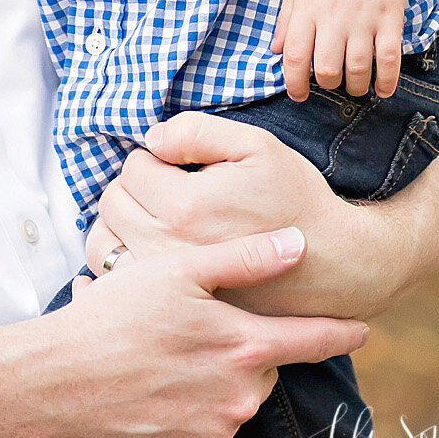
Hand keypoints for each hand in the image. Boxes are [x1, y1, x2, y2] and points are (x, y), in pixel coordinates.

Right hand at [40, 226, 366, 437]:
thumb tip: (298, 243)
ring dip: (209, 386)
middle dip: (237, 353)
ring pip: (230, 404)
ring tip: (160, 363)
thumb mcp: (179, 271)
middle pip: (260, 370)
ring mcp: (215, 436)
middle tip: (189, 334)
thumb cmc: (115, 317)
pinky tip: (153, 398)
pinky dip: (186, 420)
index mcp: (243, 347)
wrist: (58, 381)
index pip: (312, 340)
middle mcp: (239, 398)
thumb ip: (246, 258)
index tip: (363, 330)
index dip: (340, 332)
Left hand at [84, 112, 344, 316]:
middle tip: (165, 187)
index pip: (134, 167)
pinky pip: (116, 278)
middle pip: (112, 202)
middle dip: (133, 187)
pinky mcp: (170, 306)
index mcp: (186, 205)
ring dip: (120, 222)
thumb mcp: (258, 146)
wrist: (334, 266)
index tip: (177, 165)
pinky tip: (148, 248)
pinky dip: (121, 257)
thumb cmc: (296, 200)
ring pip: (104, 242)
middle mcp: (167, 247)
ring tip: (152, 216)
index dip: (154, 158)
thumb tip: (152, 139)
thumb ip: (197, 131)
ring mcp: (165, 283)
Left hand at [271, 0, 410, 100]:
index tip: (298, 94)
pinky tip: (383, 89)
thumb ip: (287, 15)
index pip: (294, 57)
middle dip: (326, 85)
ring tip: (354, 85)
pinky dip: (387, 81)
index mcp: (307, 7)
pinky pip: (389, 59)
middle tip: (330, 82)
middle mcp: (333, 16)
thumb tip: (275, 50)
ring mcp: (364, 17)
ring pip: (357, 70)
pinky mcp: (391, 16)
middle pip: (326, 70)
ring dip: (355, 86)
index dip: (294, 83)